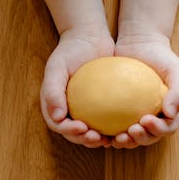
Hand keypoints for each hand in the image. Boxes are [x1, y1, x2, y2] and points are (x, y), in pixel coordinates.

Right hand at [41, 25, 115, 147]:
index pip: (59, 125)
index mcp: (54, 105)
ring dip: (100, 139)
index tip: (82, 128)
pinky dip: (115, 126)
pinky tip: (125, 127)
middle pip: (76, 134)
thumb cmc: (70, 51)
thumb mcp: (56, 67)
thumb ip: (52, 91)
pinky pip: (108, 119)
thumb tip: (57, 117)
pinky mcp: (102, 106)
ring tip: (112, 139)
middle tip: (98, 138)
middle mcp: (69, 111)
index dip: (70, 132)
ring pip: (92, 131)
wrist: (90, 39)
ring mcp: (86, 110)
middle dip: (86, 140)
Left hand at [110, 27, 178, 148]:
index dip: (157, 130)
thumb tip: (170, 114)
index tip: (145, 120)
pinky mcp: (119, 114)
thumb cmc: (161, 57)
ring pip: (130, 137)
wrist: (139, 44)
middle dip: (139, 139)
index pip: (166, 128)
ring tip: (115, 138)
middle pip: (148, 137)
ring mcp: (135, 118)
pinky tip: (99, 130)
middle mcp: (154, 119)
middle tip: (129, 132)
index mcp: (170, 114)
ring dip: (124, 142)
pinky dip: (108, 132)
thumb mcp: (177, 70)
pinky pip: (113, 126)